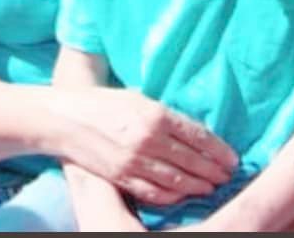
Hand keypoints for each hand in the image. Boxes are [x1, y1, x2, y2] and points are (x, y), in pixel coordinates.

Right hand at [55, 87, 236, 204]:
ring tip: (211, 187)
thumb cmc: (99, 102)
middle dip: (216, 171)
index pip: (199, 136)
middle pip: (195, 161)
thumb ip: (162, 114)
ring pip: (181, 181)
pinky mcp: (123, 177)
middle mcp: (148, 137)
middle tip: (228, 175)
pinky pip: (158, 193)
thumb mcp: (134, 97)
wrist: (61, 117)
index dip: (220, 150)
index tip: (233, 158)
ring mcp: (136, 161)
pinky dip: (176, 196)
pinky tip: (184, 193)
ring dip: (201, 186)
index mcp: (153, 112)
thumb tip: (193, 133)